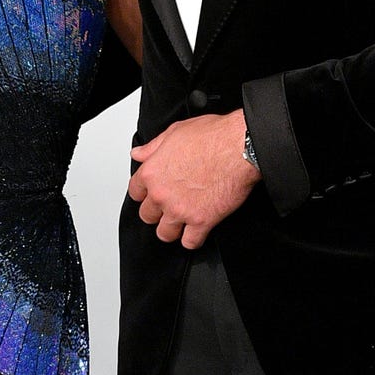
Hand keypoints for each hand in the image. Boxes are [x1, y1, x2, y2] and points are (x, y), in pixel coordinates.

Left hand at [128, 110, 259, 249]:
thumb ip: (153, 147)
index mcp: (152, 172)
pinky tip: (198, 231)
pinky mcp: (201, 221)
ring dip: (172, 229)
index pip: (135, 192)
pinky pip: (190, 243)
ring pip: (165, 234)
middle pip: (147, 216)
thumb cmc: (212, 137)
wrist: (239, 148)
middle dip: (157, 212)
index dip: (144, 193)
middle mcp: (162, 194)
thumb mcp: (175, 132)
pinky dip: (193, 239)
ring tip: (181, 223)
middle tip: (169, 207)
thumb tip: (139, 153)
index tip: (151, 194)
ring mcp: (180, 210)